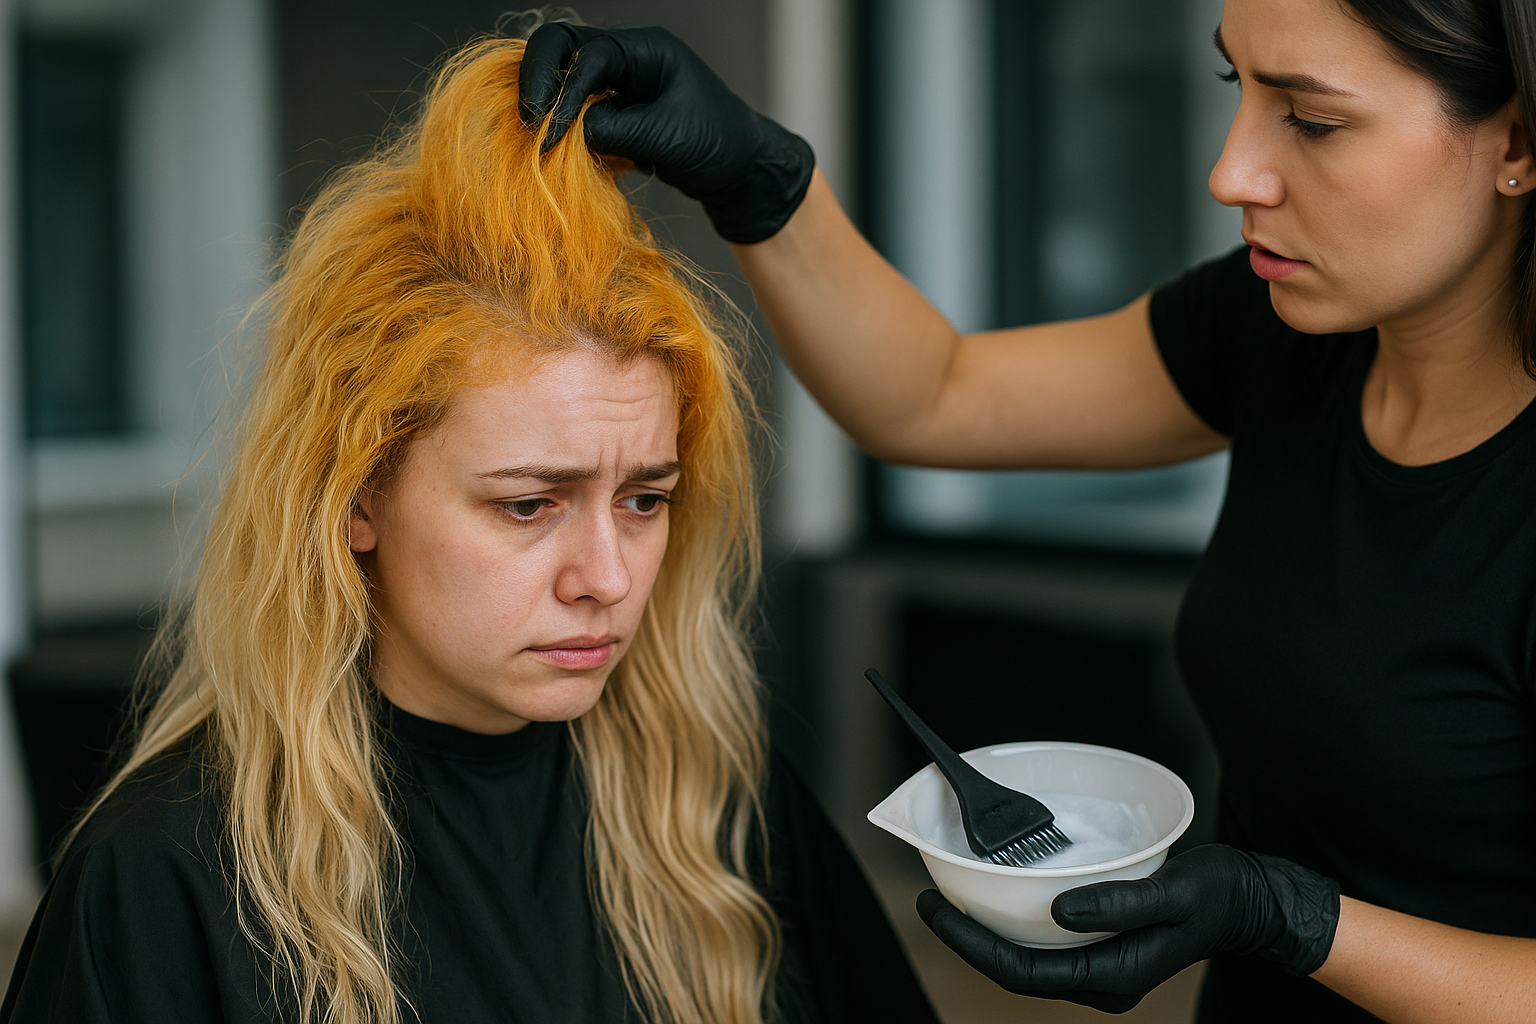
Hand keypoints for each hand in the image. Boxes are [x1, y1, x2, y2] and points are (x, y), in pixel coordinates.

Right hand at [517, 23, 814, 243]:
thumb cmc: (719, 144)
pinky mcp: (611, 110)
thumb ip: (617, 130)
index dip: (564, 91)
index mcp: (646, 50)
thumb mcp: (667, 138)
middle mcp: (627, 57)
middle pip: (562, 46)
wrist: (740, 169)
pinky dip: (558, 125)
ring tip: (534, 137)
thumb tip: (568, 133)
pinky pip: (572, 107)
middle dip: (540, 79)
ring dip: (545, 101)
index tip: (549, 131)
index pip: (590, 56)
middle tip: (526, 121)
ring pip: (562, 75)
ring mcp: (616, 82)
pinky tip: (554, 150)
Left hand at [917, 845, 1339, 1012]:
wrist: (1249, 903)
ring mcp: (1101, 969)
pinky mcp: (1103, 950)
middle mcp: (1101, 981)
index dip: (970, 944)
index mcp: (1112, 976)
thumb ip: (1117, 904)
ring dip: (987, 935)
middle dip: (967, 940)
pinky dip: (1015, 926)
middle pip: (1015, 971)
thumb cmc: (1216, 896)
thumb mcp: (1170, 893)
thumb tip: (1059, 911)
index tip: (935, 910)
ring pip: (1027, 961)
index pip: (1021, 971)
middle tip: (930, 902)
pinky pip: (1045, 947)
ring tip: (952, 901)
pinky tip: (999, 899)